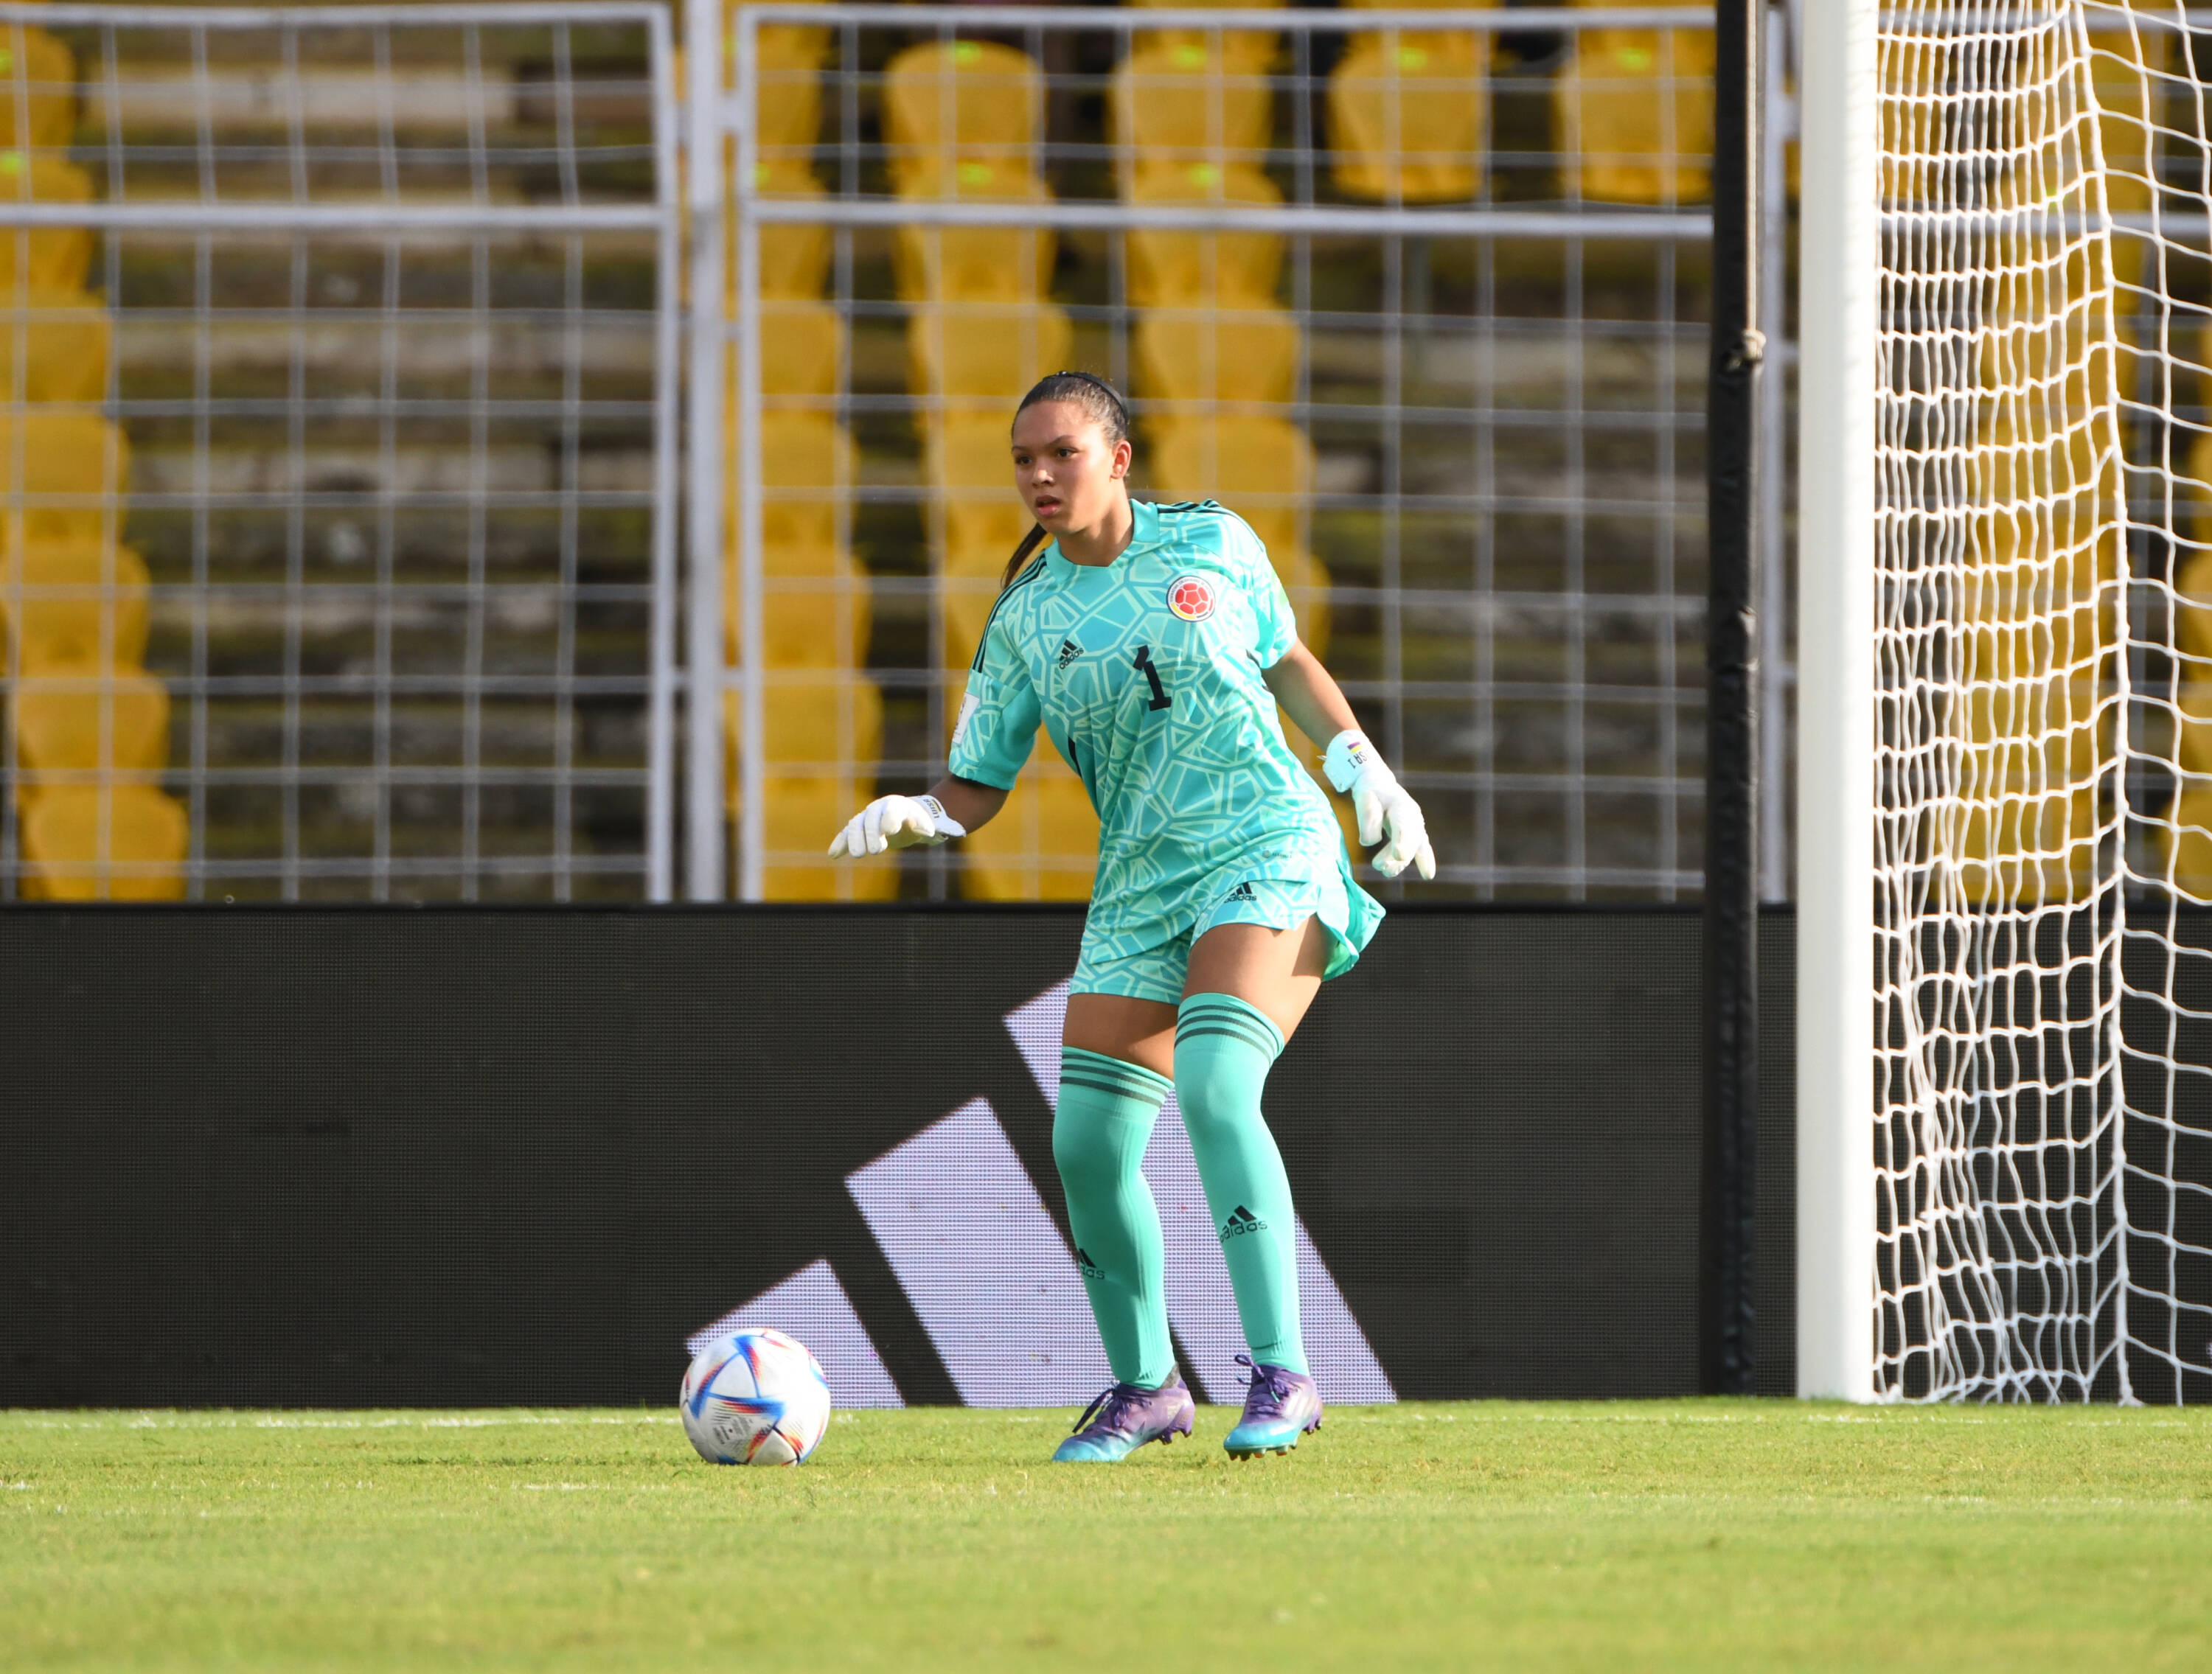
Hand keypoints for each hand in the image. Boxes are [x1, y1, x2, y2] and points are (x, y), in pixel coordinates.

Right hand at [827, 794, 966, 857]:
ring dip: (855, 840)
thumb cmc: (917, 821)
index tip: (889, 830)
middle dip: (872, 833)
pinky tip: (833, 855)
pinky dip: (840, 844)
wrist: (905, 818)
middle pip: (870, 819)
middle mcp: (877, 809)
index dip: (889, 818)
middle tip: (878, 850)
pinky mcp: (858, 830)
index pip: (891, 810)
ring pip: (855, 826)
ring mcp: (865, 818)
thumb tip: (929, 832)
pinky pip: (846, 835)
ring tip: (860, 855)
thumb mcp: (927, 823)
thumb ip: (928, 826)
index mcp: (896, 805)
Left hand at [1322, 731, 1436, 881]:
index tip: (1398, 855)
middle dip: (1396, 856)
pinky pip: (1423, 848)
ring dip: (1400, 862)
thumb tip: (1370, 842)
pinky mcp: (1415, 834)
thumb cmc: (1370, 792)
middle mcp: (1413, 816)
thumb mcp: (1364, 799)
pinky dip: (1425, 861)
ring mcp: (1416, 825)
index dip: (1402, 841)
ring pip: (1414, 848)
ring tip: (1384, 871)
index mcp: (1401, 805)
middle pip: (1410, 840)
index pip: (1403, 825)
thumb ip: (1367, 819)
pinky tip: (1427, 875)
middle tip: (1377, 865)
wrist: (1378, 784)